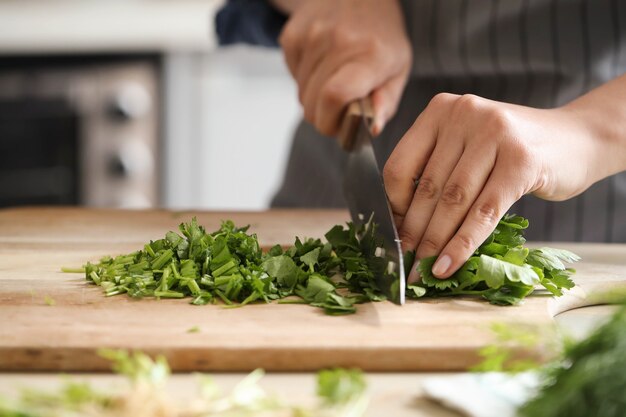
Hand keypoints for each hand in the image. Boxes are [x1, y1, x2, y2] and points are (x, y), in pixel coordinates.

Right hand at [278, 0, 411, 135]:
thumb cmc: (381, 36)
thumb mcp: (398, 68)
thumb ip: (387, 102)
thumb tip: (372, 128)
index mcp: (369, 54)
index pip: (334, 96)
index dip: (331, 122)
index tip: (340, 127)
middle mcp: (337, 42)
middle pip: (312, 105)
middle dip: (324, 116)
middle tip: (340, 107)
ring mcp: (311, 36)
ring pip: (301, 95)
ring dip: (315, 98)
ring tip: (334, 80)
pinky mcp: (292, 36)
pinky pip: (292, 77)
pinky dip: (305, 79)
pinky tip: (322, 64)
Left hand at [383, 93, 604, 279]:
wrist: (580, 138)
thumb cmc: (514, 151)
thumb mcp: (469, 147)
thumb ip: (439, 171)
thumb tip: (404, 225)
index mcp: (440, 110)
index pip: (400, 165)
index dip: (393, 207)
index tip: (393, 236)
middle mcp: (464, 113)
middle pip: (427, 186)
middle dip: (414, 232)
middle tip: (404, 263)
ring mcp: (494, 132)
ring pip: (454, 200)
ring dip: (435, 243)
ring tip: (423, 270)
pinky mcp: (522, 160)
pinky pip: (484, 211)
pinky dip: (463, 243)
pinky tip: (449, 264)